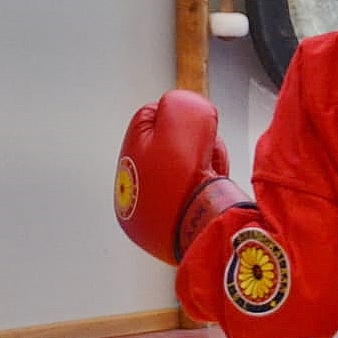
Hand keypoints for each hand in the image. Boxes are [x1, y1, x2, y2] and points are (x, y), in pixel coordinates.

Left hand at [114, 89, 251, 264]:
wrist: (203, 229)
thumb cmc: (186, 180)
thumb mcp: (183, 119)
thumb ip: (179, 103)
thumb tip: (183, 107)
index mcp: (127, 162)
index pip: (150, 120)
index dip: (179, 117)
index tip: (196, 125)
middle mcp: (133, 194)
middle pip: (169, 150)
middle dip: (193, 146)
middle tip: (204, 153)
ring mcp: (153, 217)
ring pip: (184, 176)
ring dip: (201, 169)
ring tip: (209, 175)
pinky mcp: (175, 234)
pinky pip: (194, 201)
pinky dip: (205, 193)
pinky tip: (210, 193)